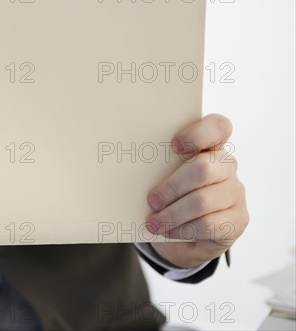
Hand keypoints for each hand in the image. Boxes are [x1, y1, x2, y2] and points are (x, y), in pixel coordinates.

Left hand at [146, 114, 248, 267]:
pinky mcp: (238, 220)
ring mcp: (235, 192)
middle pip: (203, 169)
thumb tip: (124, 164)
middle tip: (151, 200)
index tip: (174, 145)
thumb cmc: (170, 196)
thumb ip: (157, 164)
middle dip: (171, 187)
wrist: (186, 235)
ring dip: (172, 214)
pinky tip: (168, 231)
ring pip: (202, 201)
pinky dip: (182, 229)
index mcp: (210, 146)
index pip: (218, 126)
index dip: (198, 134)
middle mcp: (227, 165)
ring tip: (153, 223)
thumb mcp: (163, 176)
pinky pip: (207, 225)